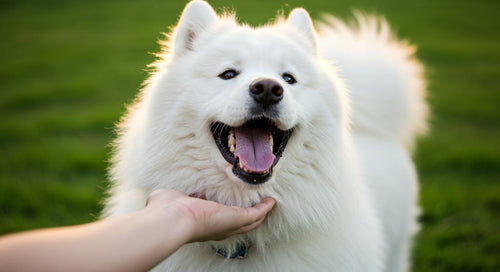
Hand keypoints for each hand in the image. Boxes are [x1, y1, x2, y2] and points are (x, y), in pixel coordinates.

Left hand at [145, 189, 275, 241]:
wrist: (172, 219)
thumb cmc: (165, 213)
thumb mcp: (169, 201)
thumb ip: (168, 199)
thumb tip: (159, 198)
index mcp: (202, 225)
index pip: (218, 223)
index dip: (226, 217)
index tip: (229, 207)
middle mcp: (217, 229)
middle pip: (238, 226)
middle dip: (248, 218)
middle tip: (257, 209)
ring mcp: (228, 225)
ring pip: (249, 222)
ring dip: (259, 214)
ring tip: (267, 205)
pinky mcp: (237, 218)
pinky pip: (255, 214)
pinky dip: (264, 208)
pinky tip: (270, 202)